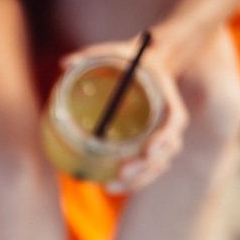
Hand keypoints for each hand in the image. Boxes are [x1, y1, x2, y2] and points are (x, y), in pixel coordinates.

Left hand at [62, 35, 188, 193]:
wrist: (154, 66)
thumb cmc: (134, 59)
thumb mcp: (117, 52)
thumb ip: (93, 55)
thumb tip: (64, 63)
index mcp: (169, 99)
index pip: (175, 122)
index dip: (164, 137)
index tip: (149, 149)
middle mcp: (170, 123)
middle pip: (167, 151)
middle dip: (147, 167)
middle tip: (122, 174)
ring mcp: (164, 137)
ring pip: (158, 165)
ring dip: (140, 180)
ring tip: (112, 187)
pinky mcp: (154, 147)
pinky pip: (148, 168)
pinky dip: (134, 180)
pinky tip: (110, 186)